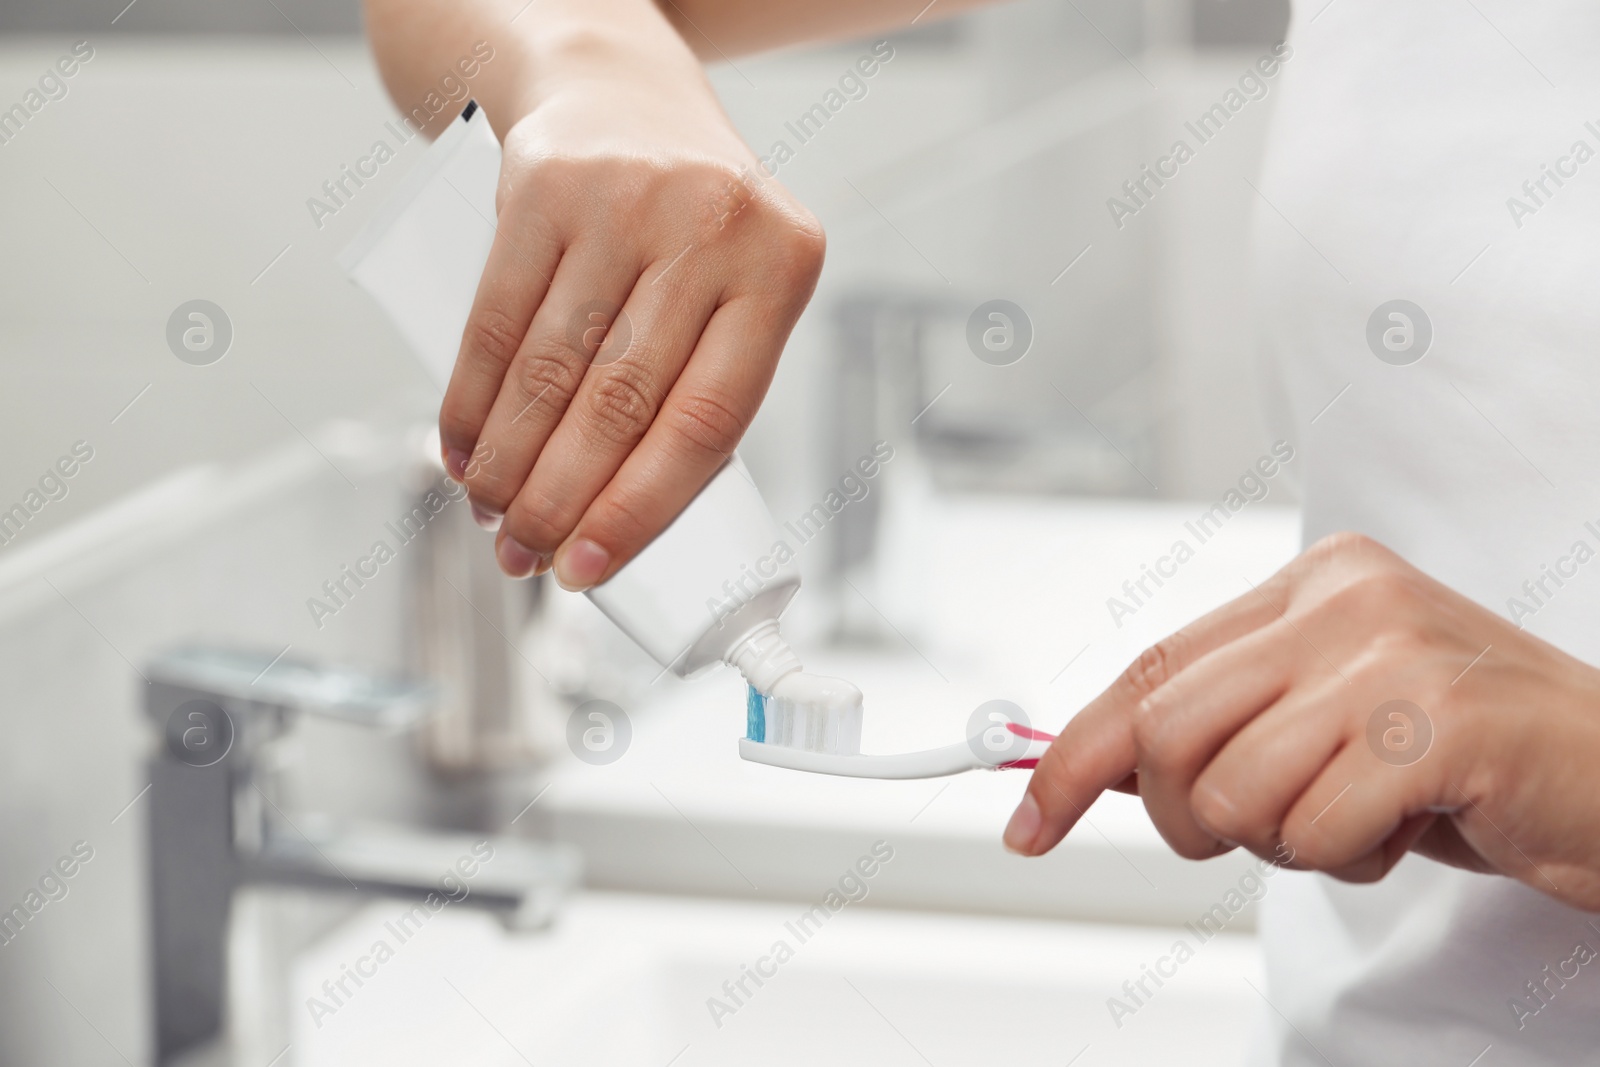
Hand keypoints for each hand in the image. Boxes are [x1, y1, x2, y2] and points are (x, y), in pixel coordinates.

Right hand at [442, 64, 823, 587]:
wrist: (620, 92)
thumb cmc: (687, 223)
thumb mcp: (734, 283)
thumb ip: (703, 377)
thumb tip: (625, 511)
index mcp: (781, 268)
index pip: (707, 421)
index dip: (639, 509)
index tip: (588, 568)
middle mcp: (709, 227)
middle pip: (619, 403)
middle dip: (560, 499)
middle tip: (525, 553)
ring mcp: (624, 200)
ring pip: (550, 370)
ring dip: (509, 463)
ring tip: (492, 514)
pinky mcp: (545, 186)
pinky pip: (495, 320)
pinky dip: (470, 400)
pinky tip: (462, 449)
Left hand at [1005, 532, 1599, 909]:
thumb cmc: (1465, 761)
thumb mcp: (1324, 727)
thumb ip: (1218, 726)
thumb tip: (1086, 764)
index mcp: (1309, 584)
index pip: (1149, 669)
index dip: (1071, 754)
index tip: (1027, 820)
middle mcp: (1344, 599)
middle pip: (1167, 733)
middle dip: (1187, 817)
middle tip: (1265, 832)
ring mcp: (1393, 653)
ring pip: (1231, 790)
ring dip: (1284, 842)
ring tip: (1361, 818)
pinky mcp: (1439, 723)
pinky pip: (1316, 826)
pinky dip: (1348, 858)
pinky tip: (1410, 829)